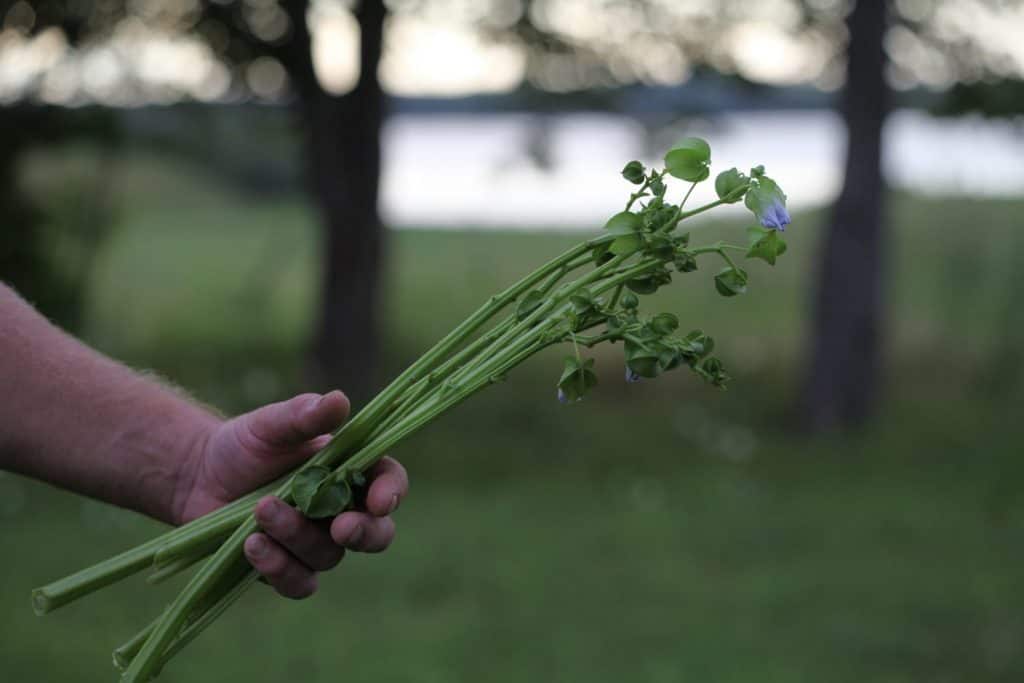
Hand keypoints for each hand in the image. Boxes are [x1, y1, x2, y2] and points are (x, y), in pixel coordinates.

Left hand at [174, 391, 407, 598]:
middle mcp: (342, 511)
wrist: (199, 476)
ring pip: (328, 556)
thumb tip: (339, 400)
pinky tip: (252, 544)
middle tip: (341, 528)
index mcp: (351, 472)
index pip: (389, 482)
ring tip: (261, 510)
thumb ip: (305, 415)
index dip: (392, 493)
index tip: (380, 500)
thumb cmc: (244, 444)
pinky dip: (278, 567)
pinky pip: (298, 582)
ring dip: (297, 535)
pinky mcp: (287, 568)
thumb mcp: (271, 424)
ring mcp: (316, 543)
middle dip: (364, 533)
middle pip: (378, 534)